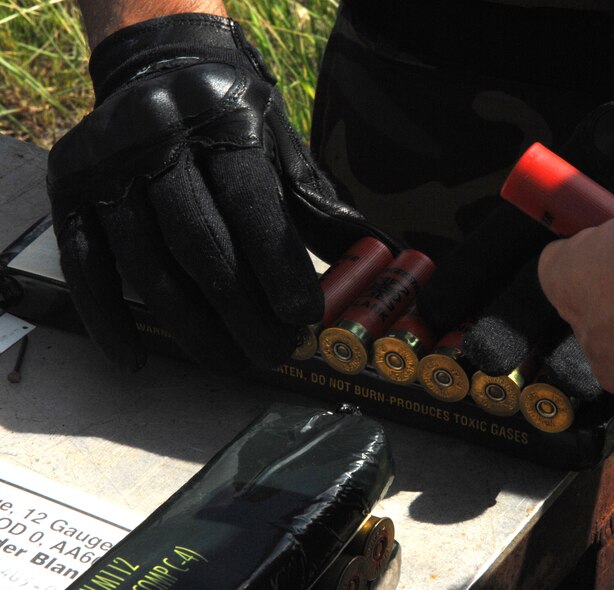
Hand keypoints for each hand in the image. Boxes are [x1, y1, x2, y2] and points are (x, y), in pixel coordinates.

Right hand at [48, 14, 397, 370]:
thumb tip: (370, 253)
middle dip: (243, 310)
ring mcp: (107, 166)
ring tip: (231, 361)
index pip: (250, 204)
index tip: (304, 318)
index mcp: (222, 122)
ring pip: (148, 266)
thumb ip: (314, 202)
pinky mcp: (69, 190)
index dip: (278, 267)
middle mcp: (157, 139)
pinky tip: (134, 357)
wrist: (158, 67)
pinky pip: (86, 266)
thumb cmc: (233, 119)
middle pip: (200, 244)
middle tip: (275, 351)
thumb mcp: (279, 143)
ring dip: (192, 327)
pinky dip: (107, 319)